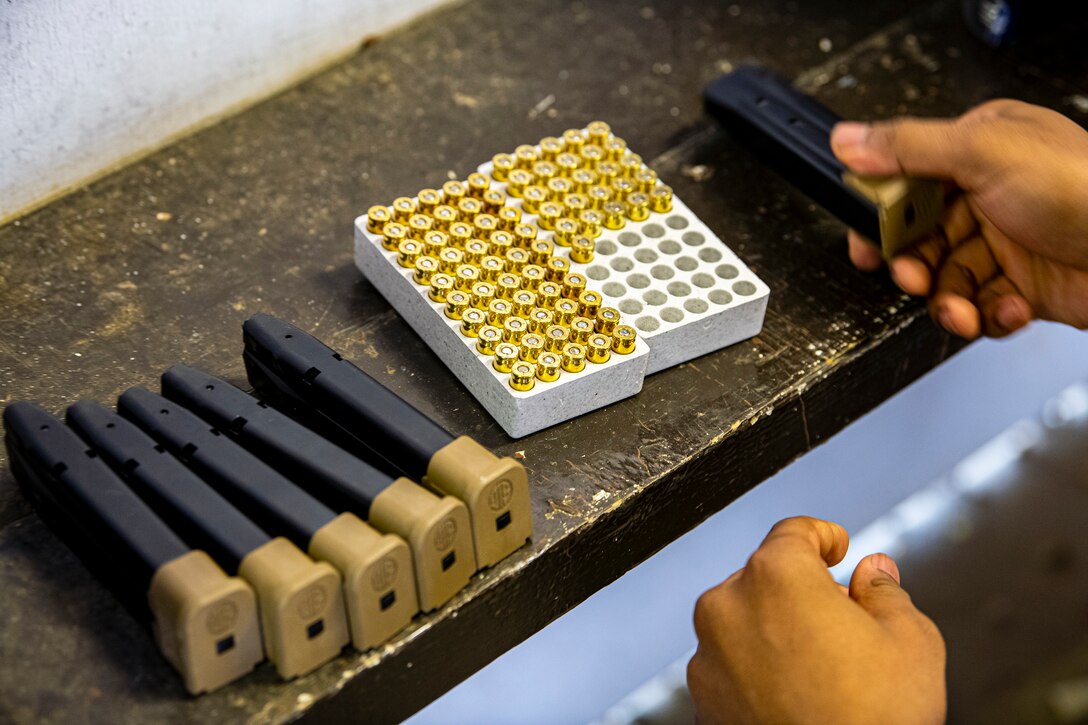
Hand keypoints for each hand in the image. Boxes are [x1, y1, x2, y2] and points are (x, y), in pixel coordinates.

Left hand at [687, 517, 945, 724]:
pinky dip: (757, 671)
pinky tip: (795, 696)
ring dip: (775, 630)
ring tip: (822, 667)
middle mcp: (727, 606)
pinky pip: (732, 667)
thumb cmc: (878, 719)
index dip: (823, 536)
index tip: (838, 548)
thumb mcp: (910, 642)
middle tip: (843, 622)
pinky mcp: (702, 700)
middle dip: (802, 590)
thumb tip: (874, 569)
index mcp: (776, 575)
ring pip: (744, 623)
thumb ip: (886, 592)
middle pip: (766, 578)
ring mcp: (707, 656)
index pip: (794, 532)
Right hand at [830, 99, 1087, 338]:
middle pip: (921, 240)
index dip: (882, 217)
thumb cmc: (1084, 190)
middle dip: (915, 266)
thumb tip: (848, 140)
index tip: (868, 243)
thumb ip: (909, 147)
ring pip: (947, 281)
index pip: (906, 182)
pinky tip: (1008, 307)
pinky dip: (987, 316)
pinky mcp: (1024, 287)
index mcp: (979, 150)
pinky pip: (980, 308)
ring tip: (963, 307)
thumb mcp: (984, 153)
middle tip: (915, 277)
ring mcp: (1008, 243)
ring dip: (950, 301)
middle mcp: (991, 195)